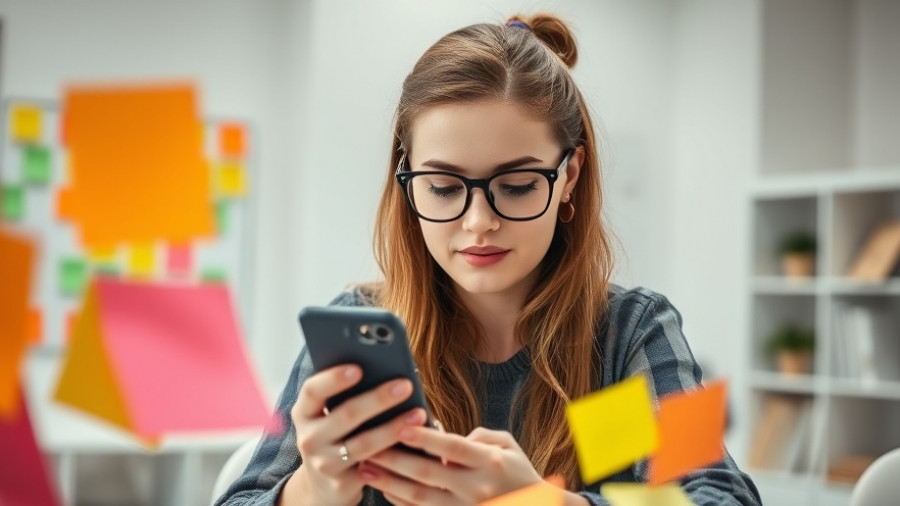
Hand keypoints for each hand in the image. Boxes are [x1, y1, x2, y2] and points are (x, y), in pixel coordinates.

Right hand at [279, 364, 427, 505]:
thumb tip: (386, 370)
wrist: (323, 483)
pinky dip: (396, 452)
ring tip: (418, 414)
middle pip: (345, 415)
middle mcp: (309, 438)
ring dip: (393, 428)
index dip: (334, 379)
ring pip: (363, 443)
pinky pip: (374, 466)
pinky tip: (414, 441)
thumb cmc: (336, 434)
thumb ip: (347, 395)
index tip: (358, 368)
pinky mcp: (342, 483)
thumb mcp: (330, 415)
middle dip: (378, 399)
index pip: (313, 391)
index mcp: (304, 412)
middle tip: (405, 385)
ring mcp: (324, 463)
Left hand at [359, 426, 543, 504]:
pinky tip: (384, 489)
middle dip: (395, 460)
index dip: (426, 438)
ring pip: (420, 498)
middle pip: (428, 474)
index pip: (453, 448)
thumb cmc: (519, 473)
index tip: (401, 426)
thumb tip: (446, 437)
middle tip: (369, 446)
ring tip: (366, 469)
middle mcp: (477, 488)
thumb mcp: (508, 445)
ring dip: (390, 483)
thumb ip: (478, 436)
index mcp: (490, 463)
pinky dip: (401, 502)